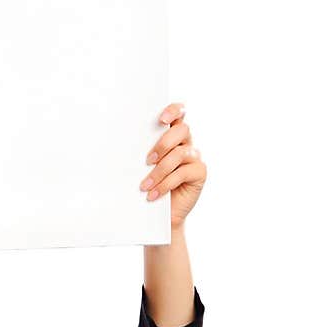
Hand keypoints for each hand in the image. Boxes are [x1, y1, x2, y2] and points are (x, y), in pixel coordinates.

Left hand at [139, 101, 206, 231]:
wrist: (160, 216)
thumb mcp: (143, 168)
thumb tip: (125, 144)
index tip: (161, 119)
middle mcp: (186, 143)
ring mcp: (194, 157)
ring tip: (145, 185)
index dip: (173, 110)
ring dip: (160, 170)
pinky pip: (183, 172)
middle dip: (163, 144)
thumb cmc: (149, 187)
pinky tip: (153, 194)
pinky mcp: (199, 173)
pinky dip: (165, 184)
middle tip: (147, 160)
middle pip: (182, 130)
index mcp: (173, 135)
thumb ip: (144, 153)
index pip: (179, 113)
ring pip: (180, 154)